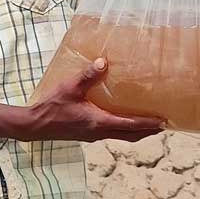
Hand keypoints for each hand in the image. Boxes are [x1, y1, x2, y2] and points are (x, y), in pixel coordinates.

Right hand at [21, 59, 164, 142]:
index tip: (164, 122)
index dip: (148, 124)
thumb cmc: (53, 107)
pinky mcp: (87, 135)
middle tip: (162, 125)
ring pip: (121, 136)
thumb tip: (103, 62)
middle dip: (148, 131)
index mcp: (99, 122)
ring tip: (147, 123)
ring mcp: (93, 136)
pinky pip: (111, 133)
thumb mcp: (70, 88)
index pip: (130, 125)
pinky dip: (123, 129)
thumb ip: (87, 75)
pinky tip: (120, 119)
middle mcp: (100, 132)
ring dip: (136, 131)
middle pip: (130, 135)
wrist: (36, 126)